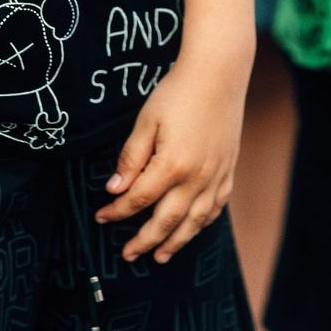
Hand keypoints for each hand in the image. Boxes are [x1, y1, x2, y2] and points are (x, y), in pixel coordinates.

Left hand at [96, 42, 248, 261]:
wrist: (219, 72)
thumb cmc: (178, 92)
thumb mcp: (146, 121)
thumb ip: (131, 158)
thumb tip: (115, 189)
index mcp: (173, 165)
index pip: (139, 199)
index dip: (117, 211)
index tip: (101, 216)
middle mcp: (197, 177)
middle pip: (167, 220)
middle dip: (145, 240)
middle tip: (128, 254)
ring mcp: (216, 176)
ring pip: (195, 221)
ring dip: (176, 242)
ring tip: (160, 257)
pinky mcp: (229, 169)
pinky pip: (216, 206)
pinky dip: (203, 222)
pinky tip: (193, 228)